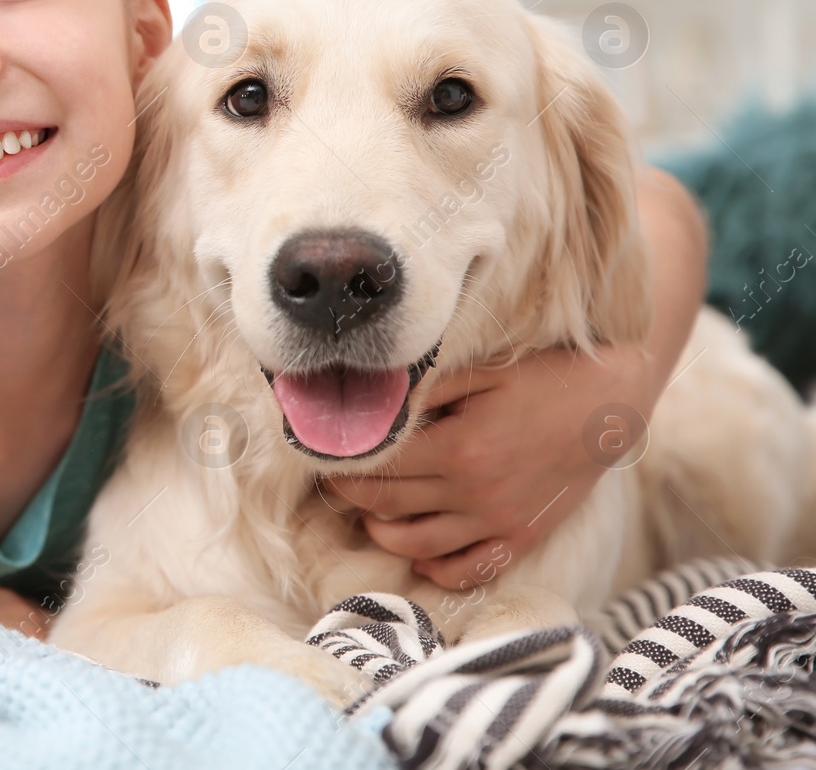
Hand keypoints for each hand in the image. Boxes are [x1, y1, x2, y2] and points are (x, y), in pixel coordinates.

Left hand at [324, 164, 705, 589]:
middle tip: (333, 480)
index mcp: (459, 448)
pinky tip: (418, 553)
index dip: (344, 462)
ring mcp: (499, 520)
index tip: (324, 453)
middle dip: (351, 494)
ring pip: (418, 545)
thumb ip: (426, 387)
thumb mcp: (483, 370)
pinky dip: (437, 568)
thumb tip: (372, 399)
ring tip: (368, 512)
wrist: (613, 404)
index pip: (379, 467)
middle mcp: (475, 493)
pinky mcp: (521, 536)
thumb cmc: (544, 376)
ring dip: (382, 533)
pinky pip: (469, 568)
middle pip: (388, 505)